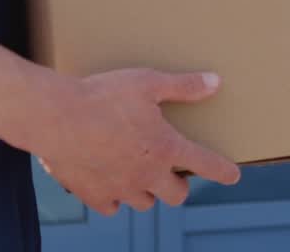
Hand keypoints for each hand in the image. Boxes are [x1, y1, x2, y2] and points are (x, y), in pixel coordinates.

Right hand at [19, 69, 240, 215]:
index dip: (223, 171)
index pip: (206, 164)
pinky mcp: (93, 194)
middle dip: (179, 186)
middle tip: (175, 173)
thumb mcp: (148, 82)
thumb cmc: (104, 96)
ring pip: (144, 203)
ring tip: (141, 175)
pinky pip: (111, 207)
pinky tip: (110, 183)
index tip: (233, 175)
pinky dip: (114, 198)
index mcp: (166, 149)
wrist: (56, 117)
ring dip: (147, 191)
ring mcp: (120, 188)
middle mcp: (147, 175)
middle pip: (176, 195)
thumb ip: (184, 86)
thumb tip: (215, 82)